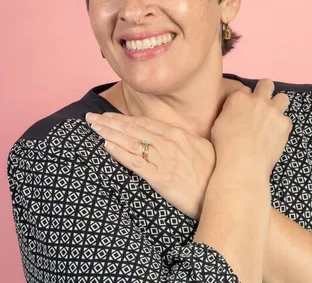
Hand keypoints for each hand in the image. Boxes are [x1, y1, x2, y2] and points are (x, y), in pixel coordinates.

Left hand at [85, 112, 214, 219]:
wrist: (221, 195)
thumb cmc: (212, 173)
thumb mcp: (200, 148)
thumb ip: (182, 139)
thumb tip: (169, 134)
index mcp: (178, 134)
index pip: (143, 123)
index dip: (122, 119)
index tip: (106, 116)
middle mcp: (169, 143)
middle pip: (133, 129)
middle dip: (109, 122)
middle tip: (90, 117)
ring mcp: (165, 159)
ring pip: (131, 142)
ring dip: (109, 134)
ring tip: (93, 128)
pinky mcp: (161, 178)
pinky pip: (137, 163)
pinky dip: (120, 153)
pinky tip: (107, 147)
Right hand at [211, 78, 291, 176]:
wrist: (243, 163)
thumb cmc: (224, 146)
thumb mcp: (218, 123)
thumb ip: (230, 111)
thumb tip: (237, 112)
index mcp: (238, 98)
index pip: (245, 90)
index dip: (245, 100)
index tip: (244, 110)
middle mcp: (257, 99)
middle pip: (266, 84)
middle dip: (265, 90)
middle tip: (262, 105)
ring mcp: (273, 110)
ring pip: (283, 98)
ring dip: (278, 105)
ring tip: (273, 119)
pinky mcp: (285, 123)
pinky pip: (286, 120)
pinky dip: (281, 126)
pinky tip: (275, 137)